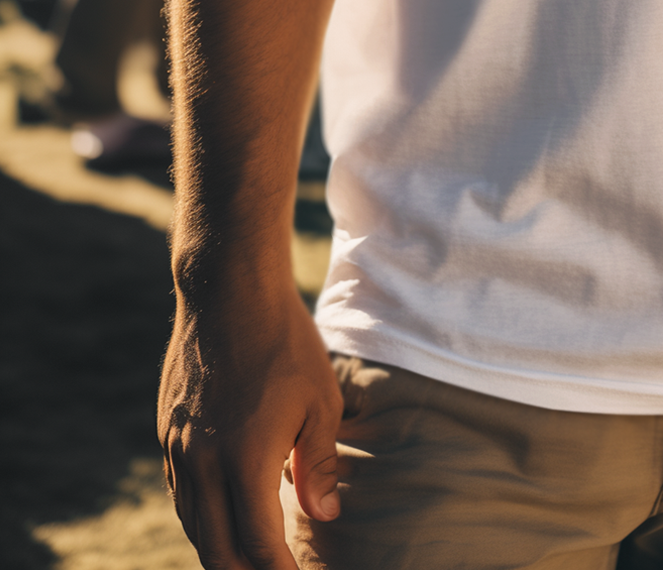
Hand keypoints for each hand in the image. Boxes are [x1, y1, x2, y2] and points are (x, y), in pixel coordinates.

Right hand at [159, 280, 343, 568]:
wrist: (227, 290)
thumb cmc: (285, 342)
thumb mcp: (320, 401)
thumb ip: (319, 464)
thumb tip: (324, 516)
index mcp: (245, 463)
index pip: (259, 548)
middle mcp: (203, 465)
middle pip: (218, 551)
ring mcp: (179, 450)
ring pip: (194, 526)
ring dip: (221, 550)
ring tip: (251, 559)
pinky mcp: (168, 432)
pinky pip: (182, 494)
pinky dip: (202, 517)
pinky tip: (222, 516)